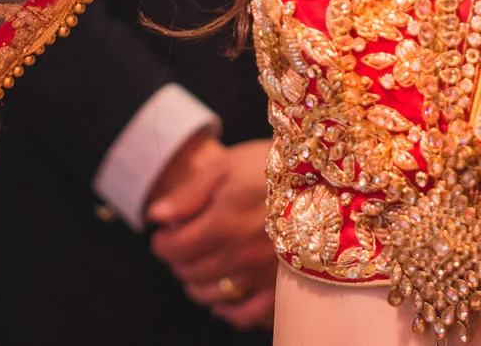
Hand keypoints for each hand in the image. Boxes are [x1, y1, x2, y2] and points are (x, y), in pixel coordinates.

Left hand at [147, 134, 277, 329]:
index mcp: (222, 224)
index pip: (173, 249)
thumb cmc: (273, 166)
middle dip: (179, 260)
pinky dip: (228, 310)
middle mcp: (239, 255)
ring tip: (202, 265)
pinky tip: (226, 294)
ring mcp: (261, 275)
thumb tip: (155, 216)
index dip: (162, 242)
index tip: (165, 234)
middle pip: (189, 273)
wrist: (324, 177)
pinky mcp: (280, 287)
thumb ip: (188, 194)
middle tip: (184, 245)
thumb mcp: (227, 166)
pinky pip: (245, 314)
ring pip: (212, 295)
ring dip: (198, 284)